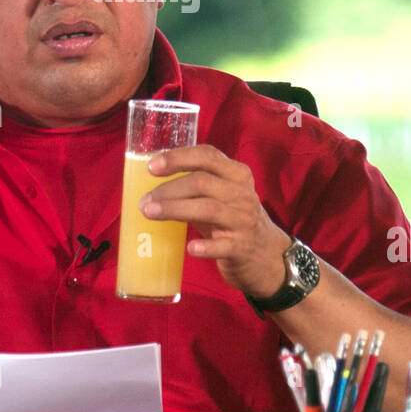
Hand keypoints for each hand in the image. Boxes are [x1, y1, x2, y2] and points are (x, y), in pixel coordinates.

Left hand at [139, 144, 291, 296]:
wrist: (266, 255)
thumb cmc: (233, 221)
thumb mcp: (220, 197)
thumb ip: (195, 187)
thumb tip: (150, 185)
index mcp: (237, 174)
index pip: (207, 155)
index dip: (178, 158)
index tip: (151, 166)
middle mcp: (243, 193)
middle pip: (202, 182)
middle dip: (168, 189)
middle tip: (144, 200)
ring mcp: (244, 220)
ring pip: (208, 208)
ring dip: (174, 209)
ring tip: (150, 213)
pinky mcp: (242, 247)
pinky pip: (222, 245)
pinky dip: (205, 246)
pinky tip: (190, 248)